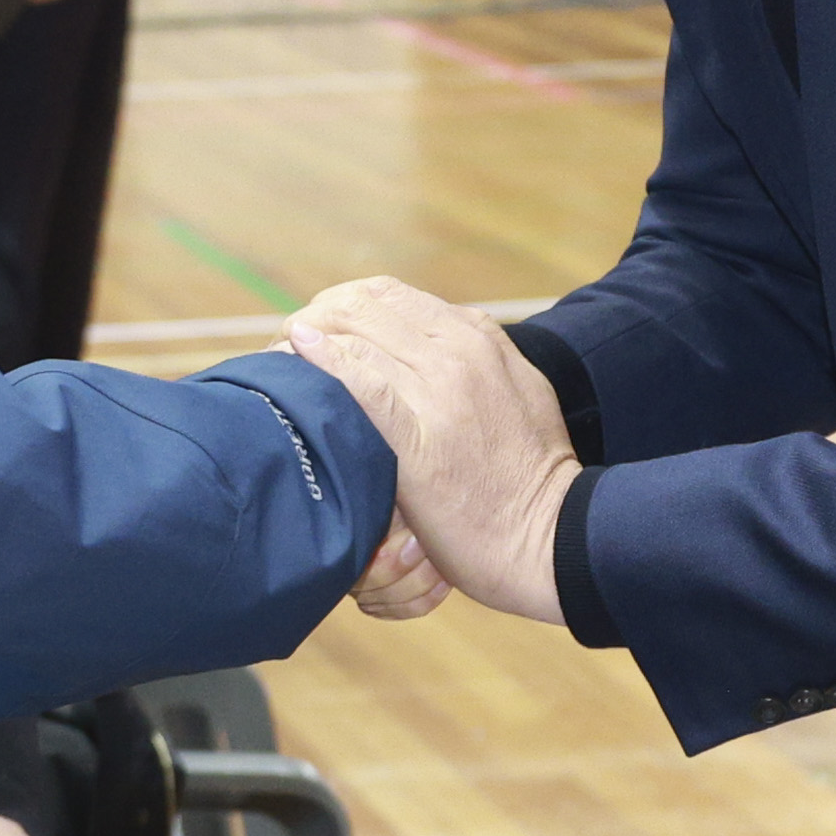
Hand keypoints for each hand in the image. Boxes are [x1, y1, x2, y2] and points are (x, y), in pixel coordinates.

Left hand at [285, 277, 577, 625]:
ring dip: (309, 336)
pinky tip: (296, 354)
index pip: (391, 295)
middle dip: (318, 316)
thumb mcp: (517, 393)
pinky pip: (361, 381)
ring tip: (279, 356)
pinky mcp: (421, 438)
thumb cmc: (530, 479)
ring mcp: (441, 392)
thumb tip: (427, 346)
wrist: (555, 540)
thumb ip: (475, 360)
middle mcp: (460, 351)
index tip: (316, 329)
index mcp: (480, 336)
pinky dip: (323, 361)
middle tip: (285, 344)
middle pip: (366, 305)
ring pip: (357, 332)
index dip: (343, 306)